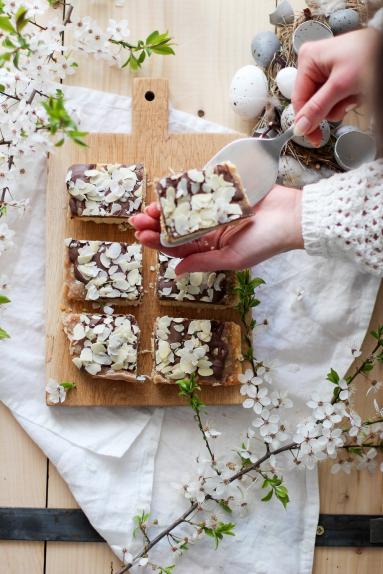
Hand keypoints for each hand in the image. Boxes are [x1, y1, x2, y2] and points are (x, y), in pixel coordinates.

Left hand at [129, 185, 302, 273]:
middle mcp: (211, 231)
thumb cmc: (267, 242)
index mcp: (212, 249)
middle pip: (177, 228)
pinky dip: (185, 189)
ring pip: (184, 210)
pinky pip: (200, 190)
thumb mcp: (232, 258)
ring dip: (166, 208)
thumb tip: (175, 272)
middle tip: (137, 218)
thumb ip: (203, 263)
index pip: (179, 248)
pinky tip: (169, 189)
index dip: (158, 243)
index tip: (141, 236)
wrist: (293, 216)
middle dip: (156, 224)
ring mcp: (217, 210)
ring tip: (149, 205)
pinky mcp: (224, 191)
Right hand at [292, 28, 379, 144]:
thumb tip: (301, 127)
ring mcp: (326, 71)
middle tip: (347, 99)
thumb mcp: (341, 85)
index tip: (314, 138)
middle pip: (313, 102)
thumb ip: (318, 108)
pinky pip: (336, 98)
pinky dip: (348, 98)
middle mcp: (314, 64)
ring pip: (325, 103)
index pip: (299, 99)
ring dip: (342, 103)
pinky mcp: (337, 77)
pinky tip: (357, 90)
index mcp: (308, 59)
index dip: (305, 121)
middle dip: (332, 105)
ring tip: (355, 91)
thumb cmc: (369, 54)